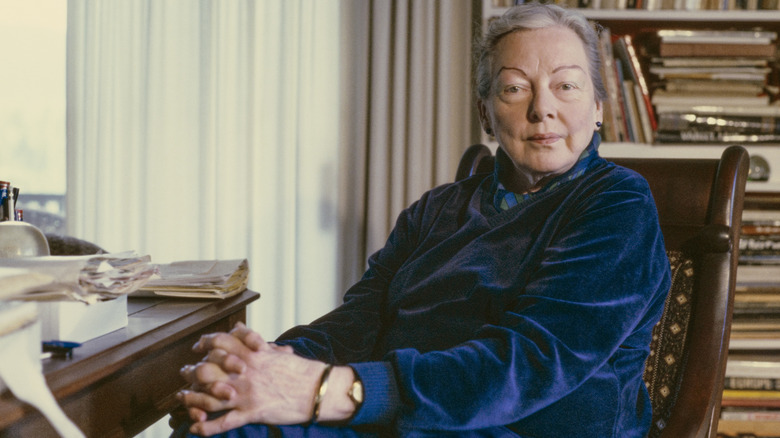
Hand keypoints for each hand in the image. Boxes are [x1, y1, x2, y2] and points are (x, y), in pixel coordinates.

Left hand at [178, 323, 324, 434]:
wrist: (318, 390)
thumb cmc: (302, 371)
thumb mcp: (278, 352)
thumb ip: (257, 344)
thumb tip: (242, 332)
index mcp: (253, 354)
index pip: (221, 341)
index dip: (206, 342)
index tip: (199, 347)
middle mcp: (246, 372)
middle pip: (208, 369)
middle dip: (192, 372)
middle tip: (186, 374)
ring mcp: (247, 393)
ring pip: (209, 396)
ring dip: (192, 399)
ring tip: (183, 399)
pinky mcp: (252, 413)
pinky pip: (223, 422)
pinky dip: (206, 427)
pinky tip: (195, 427)